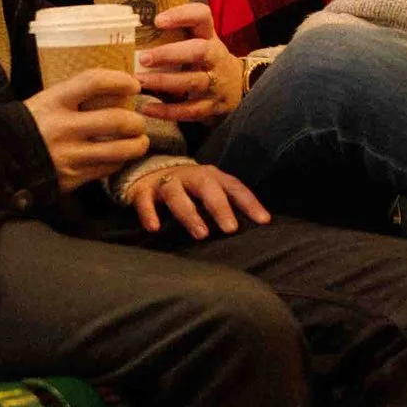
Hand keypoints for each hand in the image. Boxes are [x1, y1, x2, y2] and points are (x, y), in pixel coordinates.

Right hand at [25, 70, 150, 193]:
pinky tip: (119, 156)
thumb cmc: (32, 123)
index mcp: (55, 101)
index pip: (95, 82)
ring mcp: (68, 155)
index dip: (120, 80)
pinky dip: (119, 161)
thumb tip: (118, 87)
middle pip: (116, 120)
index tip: (134, 84)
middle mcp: (62, 127)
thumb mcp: (48, 99)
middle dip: (137, 122)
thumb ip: (78, 94)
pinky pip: (107, 169)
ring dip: (137, 145)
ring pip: (119, 150)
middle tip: (139, 122)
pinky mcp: (71, 178)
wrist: (1, 156)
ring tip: (140, 141)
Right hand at [123, 163, 270, 239]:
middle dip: (219, 207)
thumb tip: (255, 226)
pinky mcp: (143, 190)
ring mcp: (166, 182)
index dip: (249, 203)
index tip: (264, 221)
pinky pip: (145, 201)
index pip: (234, 187)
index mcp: (211, 176)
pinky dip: (149, 213)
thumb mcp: (208, 191)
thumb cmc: (187, 189)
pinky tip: (154, 228)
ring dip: (190, 213)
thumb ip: (227, 204)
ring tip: (201, 234)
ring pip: (177, 194)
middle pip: (207, 187)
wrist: (147, 172)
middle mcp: (190, 176)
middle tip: (231, 229)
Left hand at [135, 4, 245, 122]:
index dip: (182, 15)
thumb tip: (127, 29)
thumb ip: (174, 35)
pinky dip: (167, 111)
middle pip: (198, 51)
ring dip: (163, 82)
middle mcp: (215, 57)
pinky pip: (189, 110)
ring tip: (139, 81)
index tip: (157, 21)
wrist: (237, 89)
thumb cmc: (205, 60)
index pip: (202, 16)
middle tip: (143, 58)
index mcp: (209, 36)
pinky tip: (146, 108)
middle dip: (170, 54)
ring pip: (192, 82)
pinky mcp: (211, 106)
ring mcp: (215, 83)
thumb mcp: (198, 42)